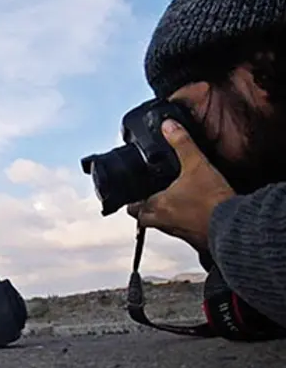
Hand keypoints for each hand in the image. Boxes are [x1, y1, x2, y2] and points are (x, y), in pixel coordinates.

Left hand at [126, 119, 235, 251]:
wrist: (235, 226)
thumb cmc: (212, 201)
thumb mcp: (196, 165)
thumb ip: (182, 143)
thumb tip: (168, 126)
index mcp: (157, 206)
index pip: (133, 207)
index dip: (132, 200)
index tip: (134, 194)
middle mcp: (164, 223)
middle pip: (144, 220)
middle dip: (144, 210)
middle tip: (149, 200)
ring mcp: (180, 234)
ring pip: (163, 227)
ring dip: (165, 217)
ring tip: (173, 204)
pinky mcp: (196, 241)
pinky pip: (185, 233)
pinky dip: (186, 225)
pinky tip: (195, 215)